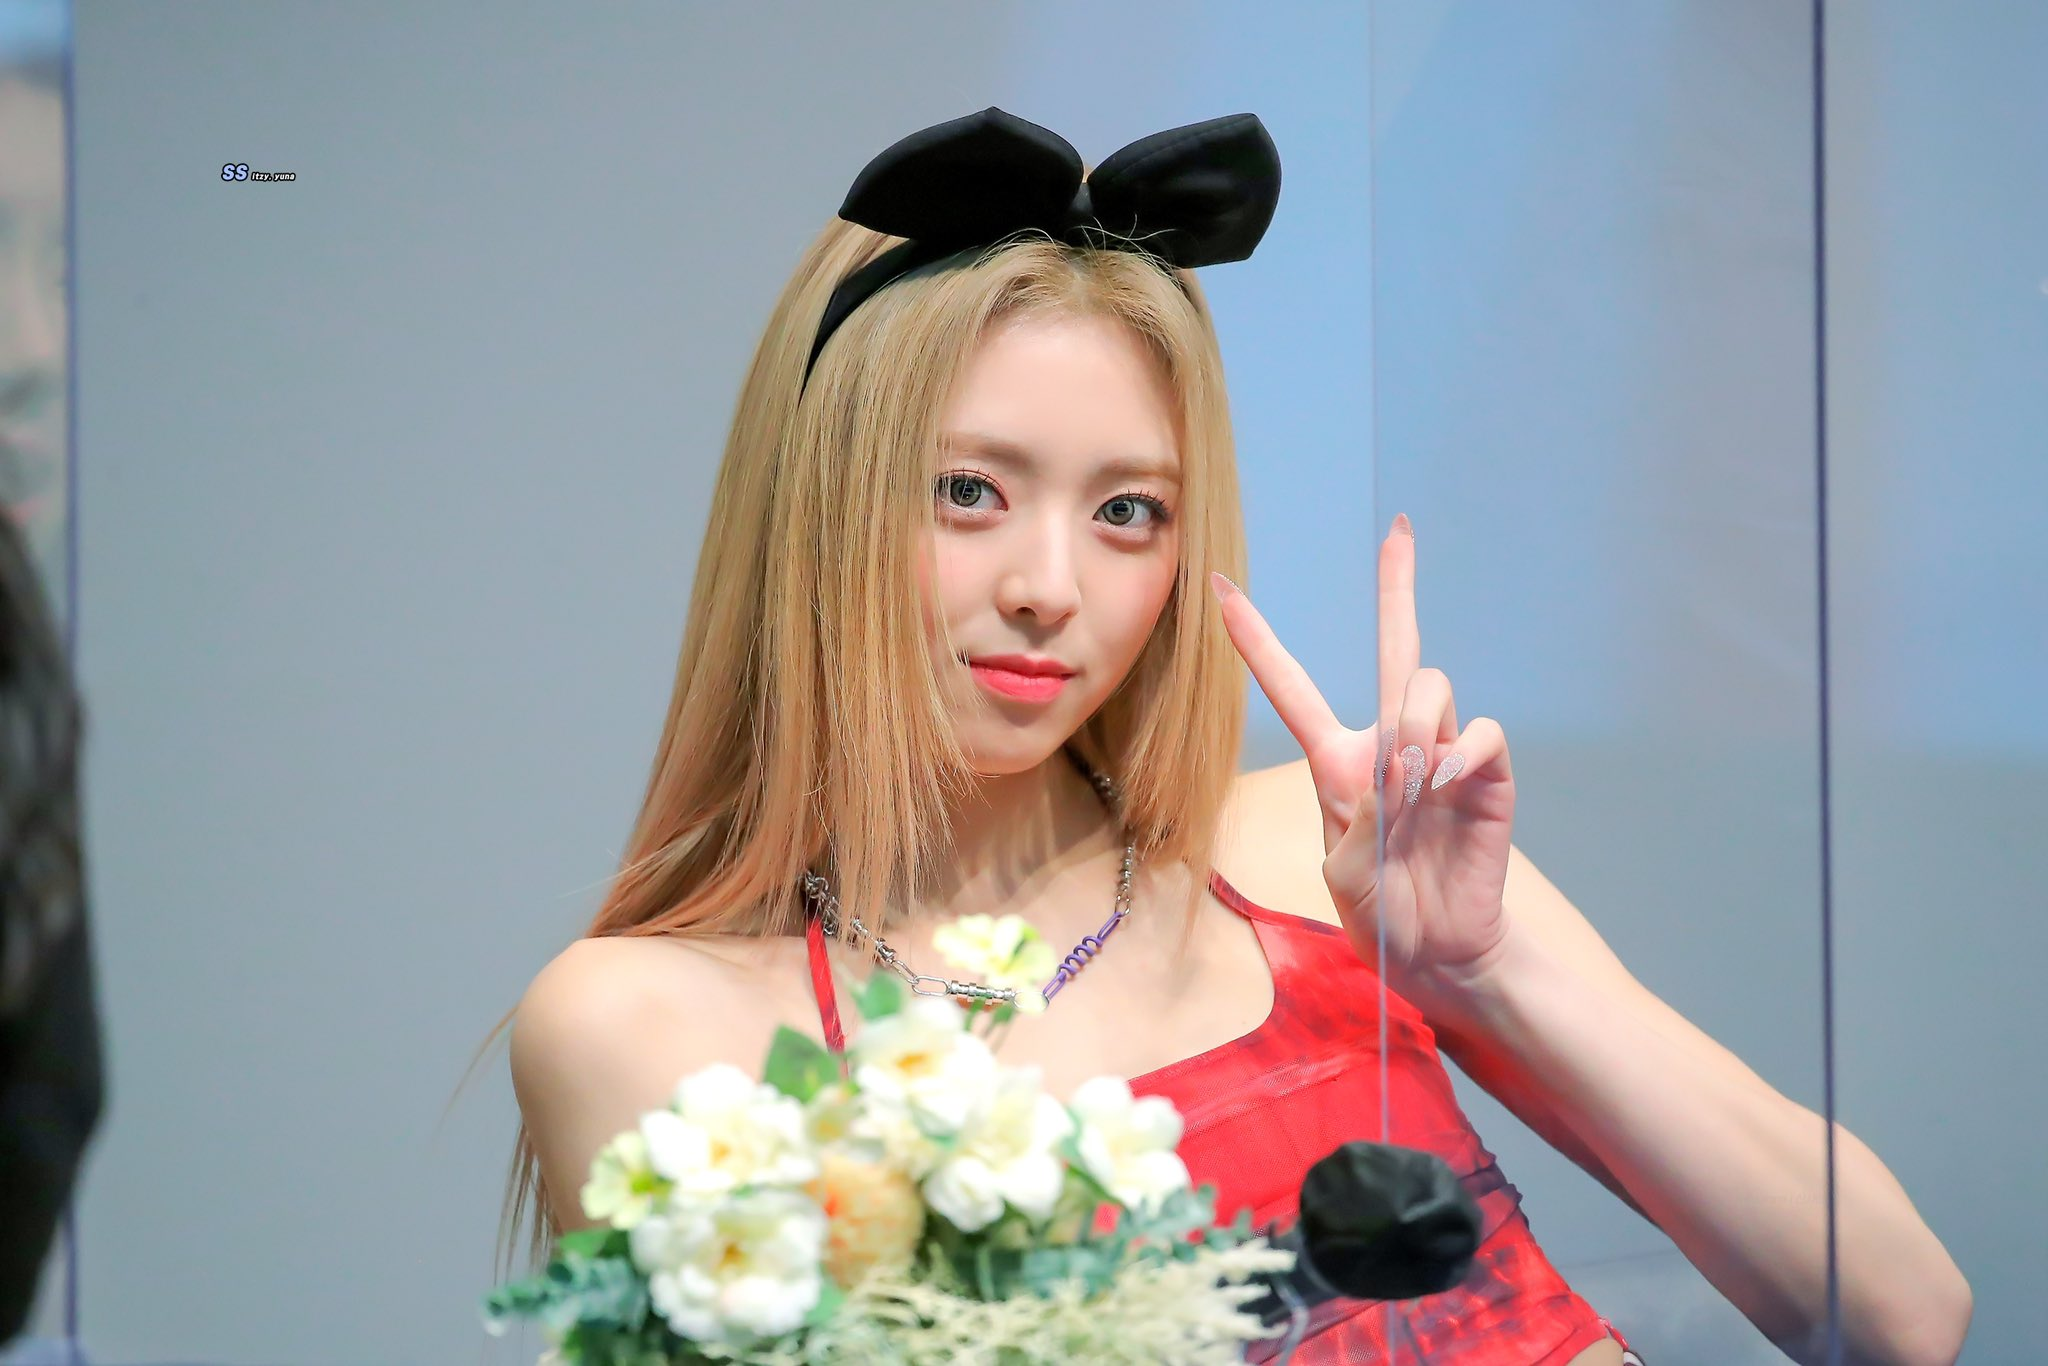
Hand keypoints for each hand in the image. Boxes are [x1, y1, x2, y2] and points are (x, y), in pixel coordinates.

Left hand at [1209, 514, 1517, 1031]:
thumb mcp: (1343, 871)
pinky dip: (1461, 751)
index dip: (1255, 638)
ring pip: (1427, 685)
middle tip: (1398, 532)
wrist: (1439, 955)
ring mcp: (1442, 753)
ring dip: (1413, 726)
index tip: (1220, 587)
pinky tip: (1444, 784)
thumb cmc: (1382, 916)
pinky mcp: (1487, 774)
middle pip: (1393, 647)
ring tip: (1411, 788)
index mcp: (1337, 762)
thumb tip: (1407, 764)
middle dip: (1397, 587)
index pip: (1291, 686)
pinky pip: (1480, 730)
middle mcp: (1391, 743)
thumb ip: (1361, 813)